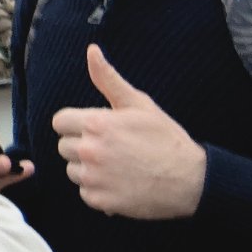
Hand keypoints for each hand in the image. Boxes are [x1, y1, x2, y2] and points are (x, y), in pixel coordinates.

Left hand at [51, 45, 205, 218]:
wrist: (191, 180)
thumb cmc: (165, 139)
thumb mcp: (139, 104)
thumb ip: (108, 79)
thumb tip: (92, 50)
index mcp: (96, 124)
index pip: (60, 122)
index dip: (75, 124)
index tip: (93, 128)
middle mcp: (90, 151)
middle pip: (64, 146)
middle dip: (82, 145)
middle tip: (112, 147)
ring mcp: (93, 178)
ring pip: (72, 170)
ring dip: (88, 168)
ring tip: (117, 166)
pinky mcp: (99, 201)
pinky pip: (84, 192)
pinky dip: (98, 190)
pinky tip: (120, 183)